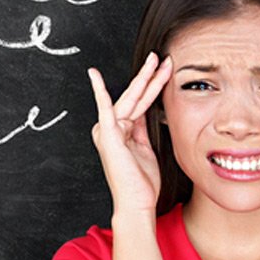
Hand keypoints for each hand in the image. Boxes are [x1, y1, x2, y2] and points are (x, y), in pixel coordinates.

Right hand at [88, 52, 172, 215]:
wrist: (137, 202)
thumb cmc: (142, 182)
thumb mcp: (146, 149)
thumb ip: (142, 130)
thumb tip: (144, 113)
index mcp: (123, 131)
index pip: (141, 102)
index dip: (154, 85)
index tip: (165, 70)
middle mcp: (113, 127)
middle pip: (136, 96)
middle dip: (150, 76)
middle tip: (162, 57)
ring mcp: (109, 130)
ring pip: (131, 98)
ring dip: (145, 78)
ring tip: (157, 60)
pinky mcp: (108, 134)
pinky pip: (105, 108)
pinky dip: (100, 91)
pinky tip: (94, 75)